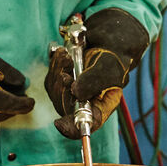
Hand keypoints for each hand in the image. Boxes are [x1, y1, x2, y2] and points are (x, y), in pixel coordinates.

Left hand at [45, 8, 148, 138]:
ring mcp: (73, 91)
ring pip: (56, 92)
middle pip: (66, 107)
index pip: (87, 123)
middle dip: (63, 89)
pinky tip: (63, 54)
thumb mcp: (110, 67)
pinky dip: (55, 66)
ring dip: (58, 74)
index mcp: (102, 105)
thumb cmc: (114, 54)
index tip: (60, 125)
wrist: (108, 36)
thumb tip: (76, 93)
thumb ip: (95, 81)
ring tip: (67, 56)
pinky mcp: (63, 80)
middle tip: (67, 71)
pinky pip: (52, 78)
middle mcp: (87, 102)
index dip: (72, 128)